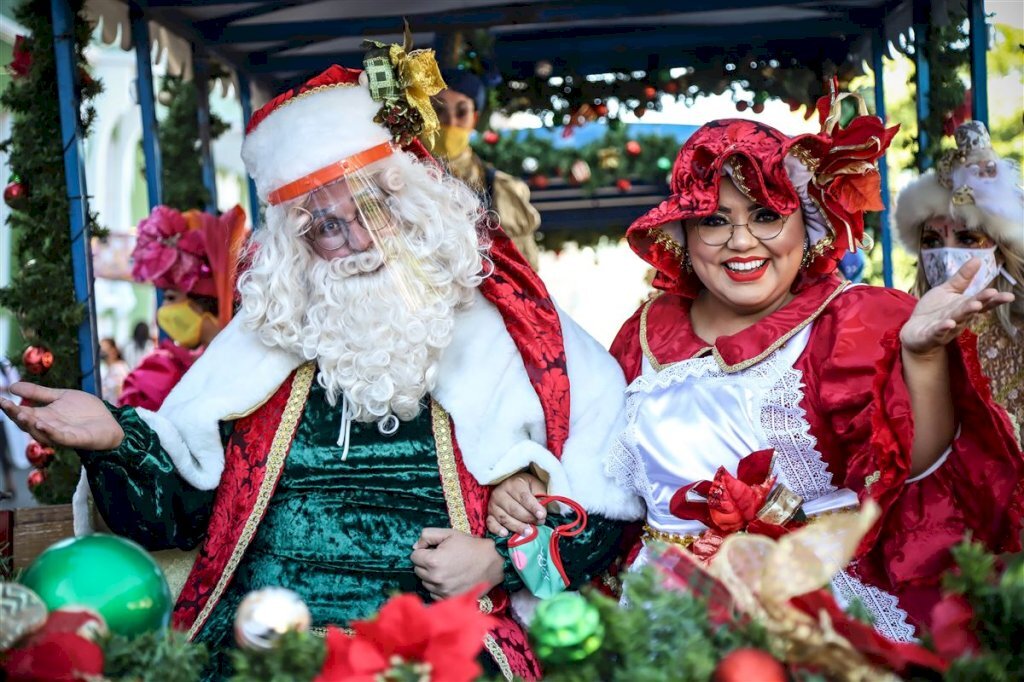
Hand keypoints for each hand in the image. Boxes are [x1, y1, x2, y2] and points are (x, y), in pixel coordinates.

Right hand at [0, 382, 123, 450]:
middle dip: (15, 415)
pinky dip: (49, 431)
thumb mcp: (61, 396)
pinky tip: (41, 424)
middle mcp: (48, 427)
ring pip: (40, 432)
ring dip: (29, 423)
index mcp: (44, 416)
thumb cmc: (85, 411)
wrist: (109, 421)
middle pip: (27, 423)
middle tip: (5, 405)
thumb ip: (38, 393)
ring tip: (20, 414)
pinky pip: (59, 437)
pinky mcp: (74, 440)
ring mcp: (61, 435)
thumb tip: (12, 386)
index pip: (22, 413)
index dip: (10, 407)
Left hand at [410, 528, 503, 599]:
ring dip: (431, 576)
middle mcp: (435, 579)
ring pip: (425, 582)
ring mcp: (442, 591)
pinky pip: (433, 593)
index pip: (414, 556)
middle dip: (426, 563)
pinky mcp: (449, 599)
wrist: (493, 563)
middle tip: (442, 558)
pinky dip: (438, 587)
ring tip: (448, 568)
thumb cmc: (471, 546)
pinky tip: (450, 579)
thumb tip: (415, 547)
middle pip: (418, 570)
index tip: (435, 549)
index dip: (424, 550)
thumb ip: (427, 535)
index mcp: (433, 561)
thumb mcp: (449, 533)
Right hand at [486, 472, 547, 536]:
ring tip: (528, 532)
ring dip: (517, 526)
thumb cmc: (527, 487)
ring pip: (504, 518)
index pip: (524, 497)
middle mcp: (500, 493)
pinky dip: (497, 529)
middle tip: (539, 523)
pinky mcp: (489, 514)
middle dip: (528, 518)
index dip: (533, 507)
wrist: (511, 485)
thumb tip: (543, 513)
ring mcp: (493, 504)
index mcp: (514, 484)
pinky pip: (491, 523)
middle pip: (514, 509)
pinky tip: (505, 534)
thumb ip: (541, 497)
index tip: (542, 516)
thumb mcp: (536, 486)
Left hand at [901, 258, 1013, 355]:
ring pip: (957, 320)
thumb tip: (978, 259)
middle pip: (971, 309)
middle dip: (981, 301)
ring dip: (966, 313)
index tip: (1009, 295)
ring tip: (975, 305)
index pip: (982, 302)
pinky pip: (937, 332)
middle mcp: (958, 318)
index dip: (994, 299)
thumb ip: (962, 278)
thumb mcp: (947, 290)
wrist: (914, 333)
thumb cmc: (934, 311)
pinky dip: (942, 328)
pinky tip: (948, 323)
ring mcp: (945, 328)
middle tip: (993, 293)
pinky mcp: (930, 335)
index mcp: (963, 307)